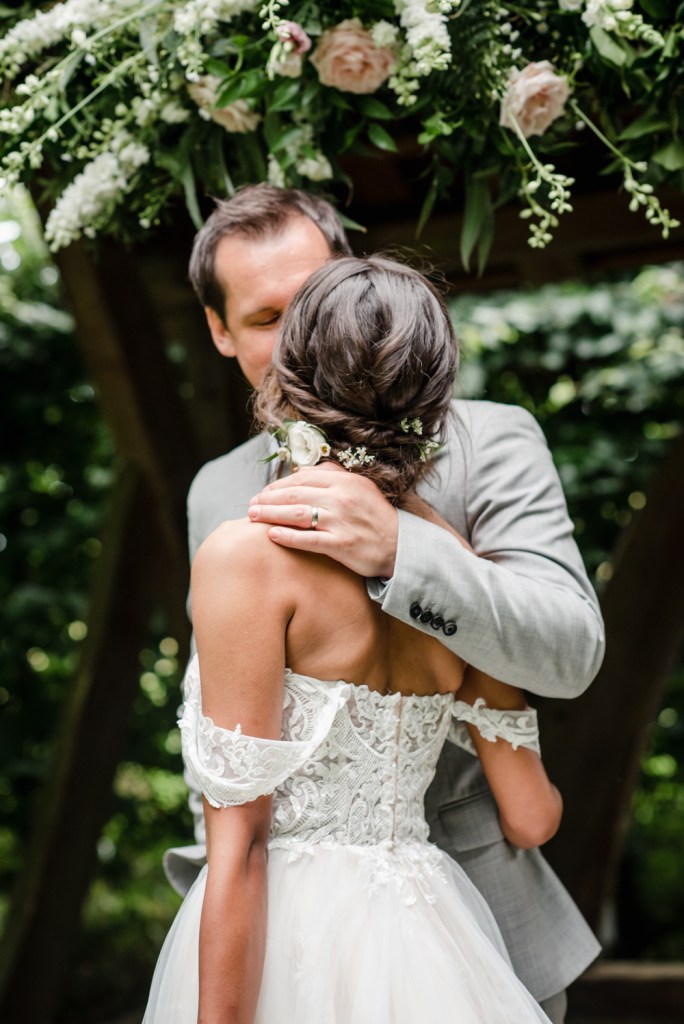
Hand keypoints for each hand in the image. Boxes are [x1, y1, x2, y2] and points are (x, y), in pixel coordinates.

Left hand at [248, 468, 398, 577]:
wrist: (402, 545)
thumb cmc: (376, 517)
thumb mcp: (360, 487)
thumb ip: (334, 476)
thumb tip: (304, 470)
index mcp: (345, 481)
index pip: (302, 477)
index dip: (278, 484)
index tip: (264, 492)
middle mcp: (342, 497)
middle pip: (295, 494)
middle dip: (268, 498)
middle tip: (251, 504)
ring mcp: (341, 521)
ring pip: (297, 514)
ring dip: (271, 514)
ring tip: (253, 517)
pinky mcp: (342, 545)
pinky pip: (309, 539)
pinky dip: (288, 537)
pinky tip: (271, 535)